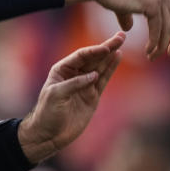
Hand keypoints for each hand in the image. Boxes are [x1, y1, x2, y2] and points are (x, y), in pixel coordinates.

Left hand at [18, 31, 124, 162]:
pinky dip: (111, 68)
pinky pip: (104, 79)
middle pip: (92, 58)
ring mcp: (84, 85)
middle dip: (106, 47)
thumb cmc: (47, 113)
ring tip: (122, 42)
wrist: (49, 134)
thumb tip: (94, 75)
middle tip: (121, 36)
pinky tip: (117, 57)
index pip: (79, 57)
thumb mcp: (56, 96)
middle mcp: (73, 75)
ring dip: (111, 55)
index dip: (93, 51)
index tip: (106, 47)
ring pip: (100, 66)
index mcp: (60, 71)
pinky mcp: (92, 96)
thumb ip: (74, 84)